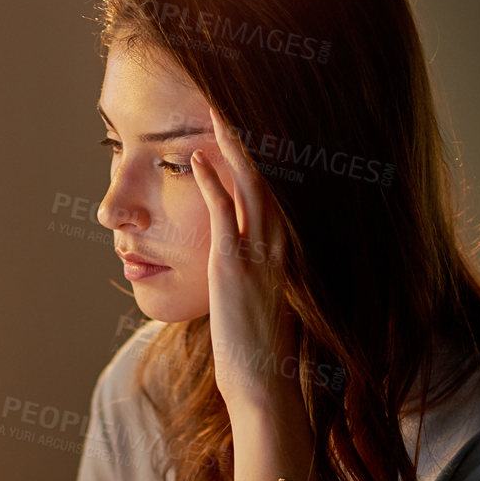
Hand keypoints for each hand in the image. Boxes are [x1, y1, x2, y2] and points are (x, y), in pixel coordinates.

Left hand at [189, 104, 298, 421]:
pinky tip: (196, 159)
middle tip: (230, 100)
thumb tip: (235, 254)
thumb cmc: (252, 343)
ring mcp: (258, 252)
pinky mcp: (233, 264)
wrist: (259, 380)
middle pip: (267, 173)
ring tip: (216, 112)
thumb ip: (251, 266)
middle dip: (249, 136)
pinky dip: (211, 181)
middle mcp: (277, 243)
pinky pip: (224, 212)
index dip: (261, 152)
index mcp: (283, 247)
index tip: (244, 122)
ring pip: (250, 183)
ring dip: (232, 146)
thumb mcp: (256, 295)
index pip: (275, 185)